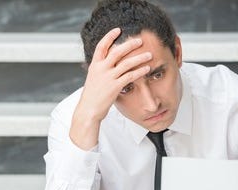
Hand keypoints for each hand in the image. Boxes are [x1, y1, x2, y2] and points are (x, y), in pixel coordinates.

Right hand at [70, 28, 151, 149]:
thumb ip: (100, 72)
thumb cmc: (91, 98)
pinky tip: (147, 69)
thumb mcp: (93, 81)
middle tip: (140, 40)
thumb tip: (109, 66)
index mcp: (94, 66)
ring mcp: (108, 77)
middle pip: (117, 51)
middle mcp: (100, 69)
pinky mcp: (114, 87)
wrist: (88, 111)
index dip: (109, 36)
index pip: (101, 46)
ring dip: (139, 57)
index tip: (118, 30)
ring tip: (149, 54)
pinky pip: (130, 76)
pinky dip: (140, 71)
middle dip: (129, 44)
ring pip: (127, 63)